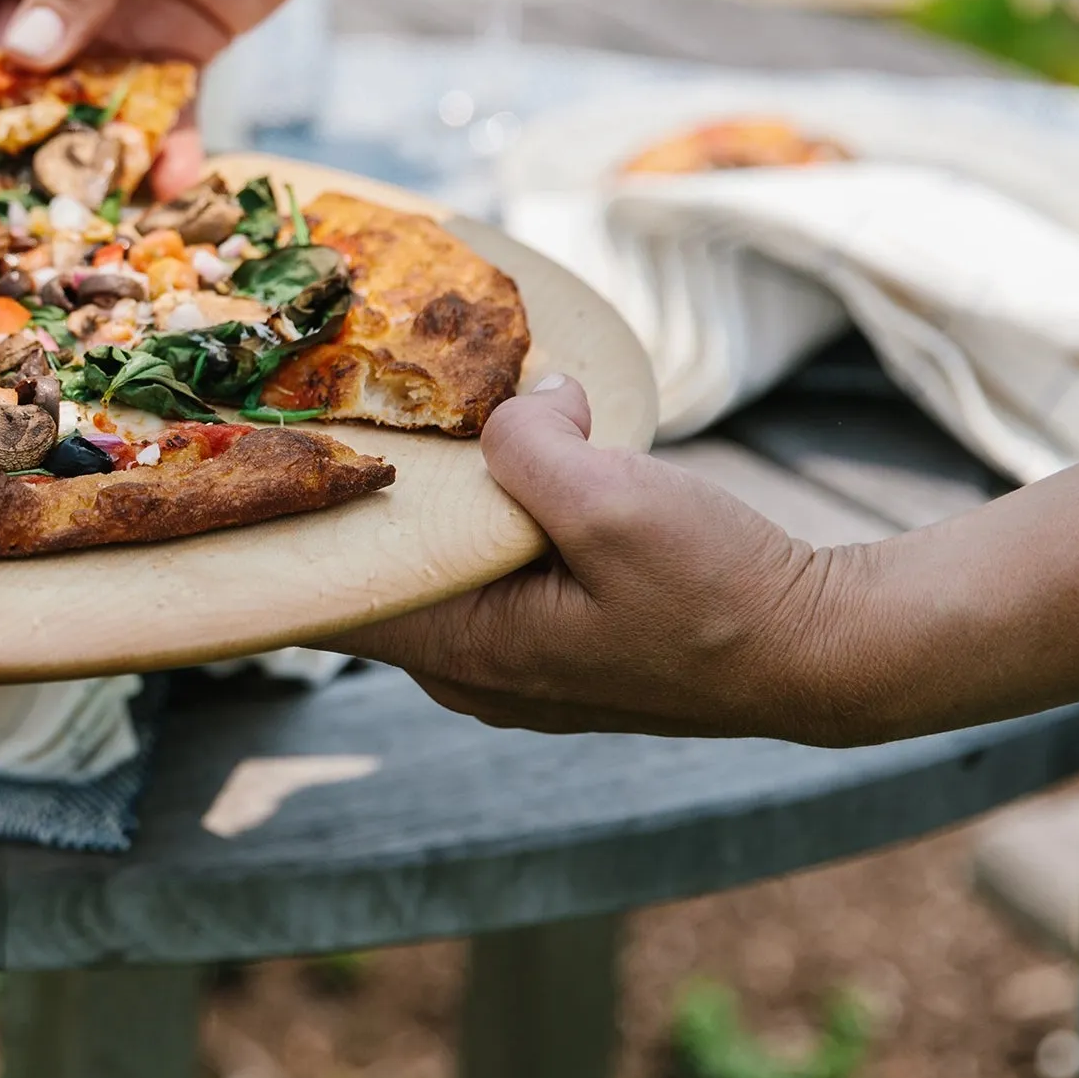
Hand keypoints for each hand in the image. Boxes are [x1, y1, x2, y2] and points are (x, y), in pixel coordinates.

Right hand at [0, 0, 388, 194]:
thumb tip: (25, 55)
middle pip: (3, 71)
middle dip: (2, 134)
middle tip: (4, 200)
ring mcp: (120, 14)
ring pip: (77, 103)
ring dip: (79, 155)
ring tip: (85, 212)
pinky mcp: (183, 44)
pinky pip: (157, 111)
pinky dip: (161, 150)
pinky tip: (171, 187)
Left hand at [332, 379, 894, 744]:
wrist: (822, 650)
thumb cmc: (719, 595)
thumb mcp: (614, 502)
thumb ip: (532, 447)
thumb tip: (519, 407)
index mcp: (462, 651)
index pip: (323, 600)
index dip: (283, 534)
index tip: (257, 466)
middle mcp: (471, 670)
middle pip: (376, 574)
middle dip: (362, 498)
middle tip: (342, 407)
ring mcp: (513, 659)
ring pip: (437, 563)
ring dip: (438, 497)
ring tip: (429, 419)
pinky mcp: (556, 636)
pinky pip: (489, 565)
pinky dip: (489, 512)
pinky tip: (511, 456)